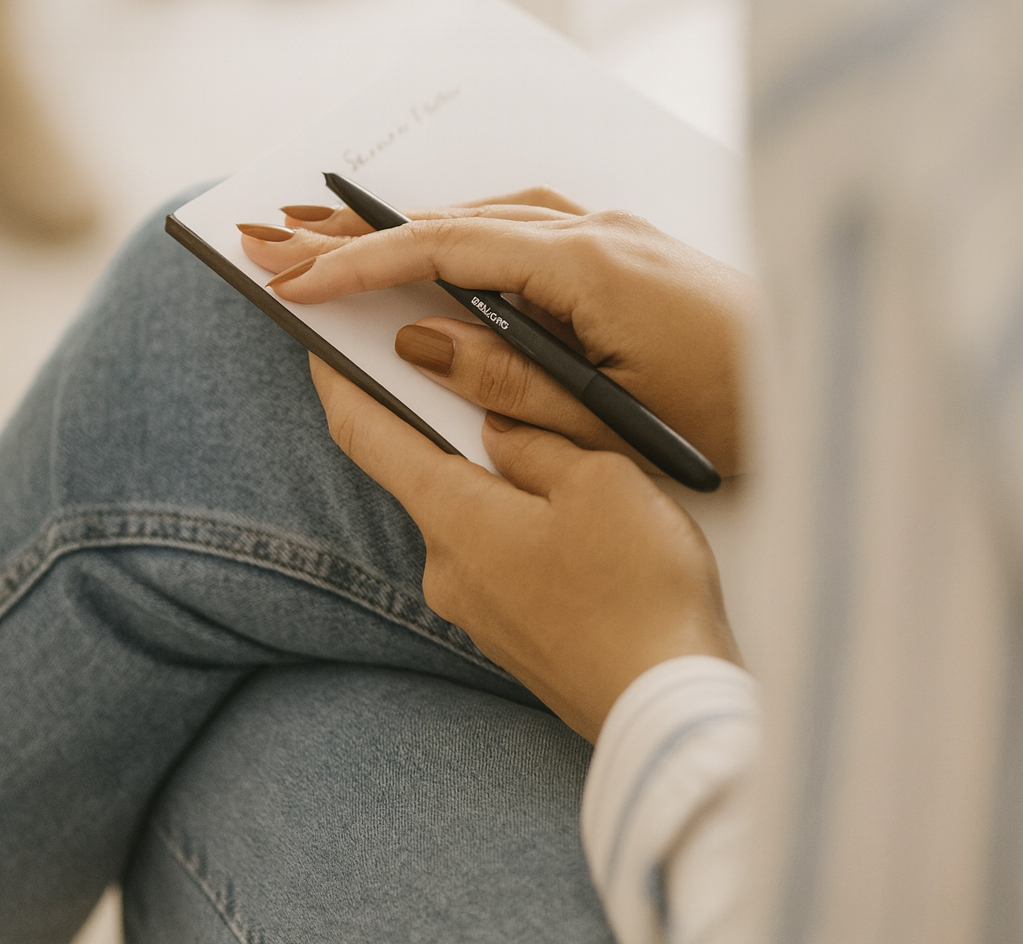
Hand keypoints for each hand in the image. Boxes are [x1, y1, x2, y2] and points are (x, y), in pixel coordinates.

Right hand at [239, 188, 752, 475]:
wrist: (830, 383)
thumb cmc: (739, 414)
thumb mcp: (614, 418)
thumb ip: (510, 376)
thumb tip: (419, 340)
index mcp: (592, 265)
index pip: (448, 248)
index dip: (363, 262)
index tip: (294, 275)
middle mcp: (601, 230)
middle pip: (457, 216)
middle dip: (363, 231)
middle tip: (276, 236)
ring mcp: (618, 232)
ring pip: (489, 213)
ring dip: (412, 227)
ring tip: (337, 241)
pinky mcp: (630, 247)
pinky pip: (527, 224)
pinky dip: (466, 232)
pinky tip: (441, 247)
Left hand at [310, 355, 741, 741]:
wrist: (668, 711)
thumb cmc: (640, 591)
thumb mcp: (600, 478)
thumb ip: (535, 439)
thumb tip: (499, 430)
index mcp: (454, 517)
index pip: (365, 434)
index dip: (337, 381)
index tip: (321, 345)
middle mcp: (445, 568)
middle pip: (425, 472)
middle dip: (449, 427)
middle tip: (487, 381)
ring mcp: (474, 611)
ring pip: (470, 517)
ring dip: (497, 482)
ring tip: (566, 460)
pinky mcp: (508, 637)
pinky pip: (497, 559)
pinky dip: (519, 526)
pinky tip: (577, 527)